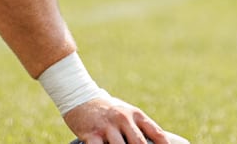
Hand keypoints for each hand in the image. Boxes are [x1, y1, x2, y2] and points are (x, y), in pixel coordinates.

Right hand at [63, 96, 185, 143]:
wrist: (79, 96)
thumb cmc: (107, 109)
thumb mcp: (126, 112)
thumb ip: (138, 127)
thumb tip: (156, 142)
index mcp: (135, 114)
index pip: (156, 133)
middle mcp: (123, 119)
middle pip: (139, 143)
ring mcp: (107, 126)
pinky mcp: (91, 133)